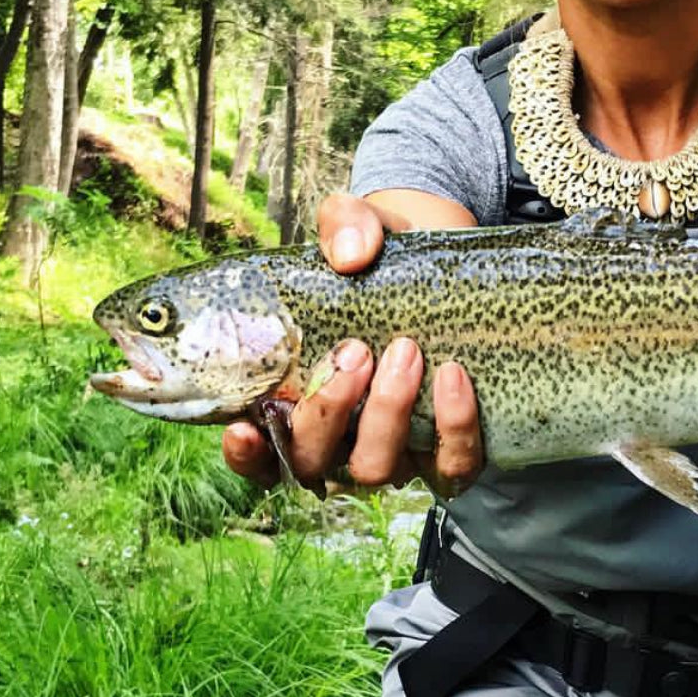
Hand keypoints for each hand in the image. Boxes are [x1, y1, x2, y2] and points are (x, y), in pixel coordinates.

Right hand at [222, 192, 484, 497]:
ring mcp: (395, 453)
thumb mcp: (358, 229)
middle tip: (356, 351)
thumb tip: (351, 255)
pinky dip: (453, 428)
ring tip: (407, 351)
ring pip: (376, 470)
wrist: (450, 269)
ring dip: (387, 415)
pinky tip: (454, 378)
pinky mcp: (450, 451)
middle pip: (314, 463)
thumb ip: (344, 226)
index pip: (259, 454)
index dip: (246, 455)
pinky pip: (451, 466)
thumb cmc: (383, 260)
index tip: (243, 426)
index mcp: (296, 402)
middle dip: (329, 410)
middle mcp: (339, 441)